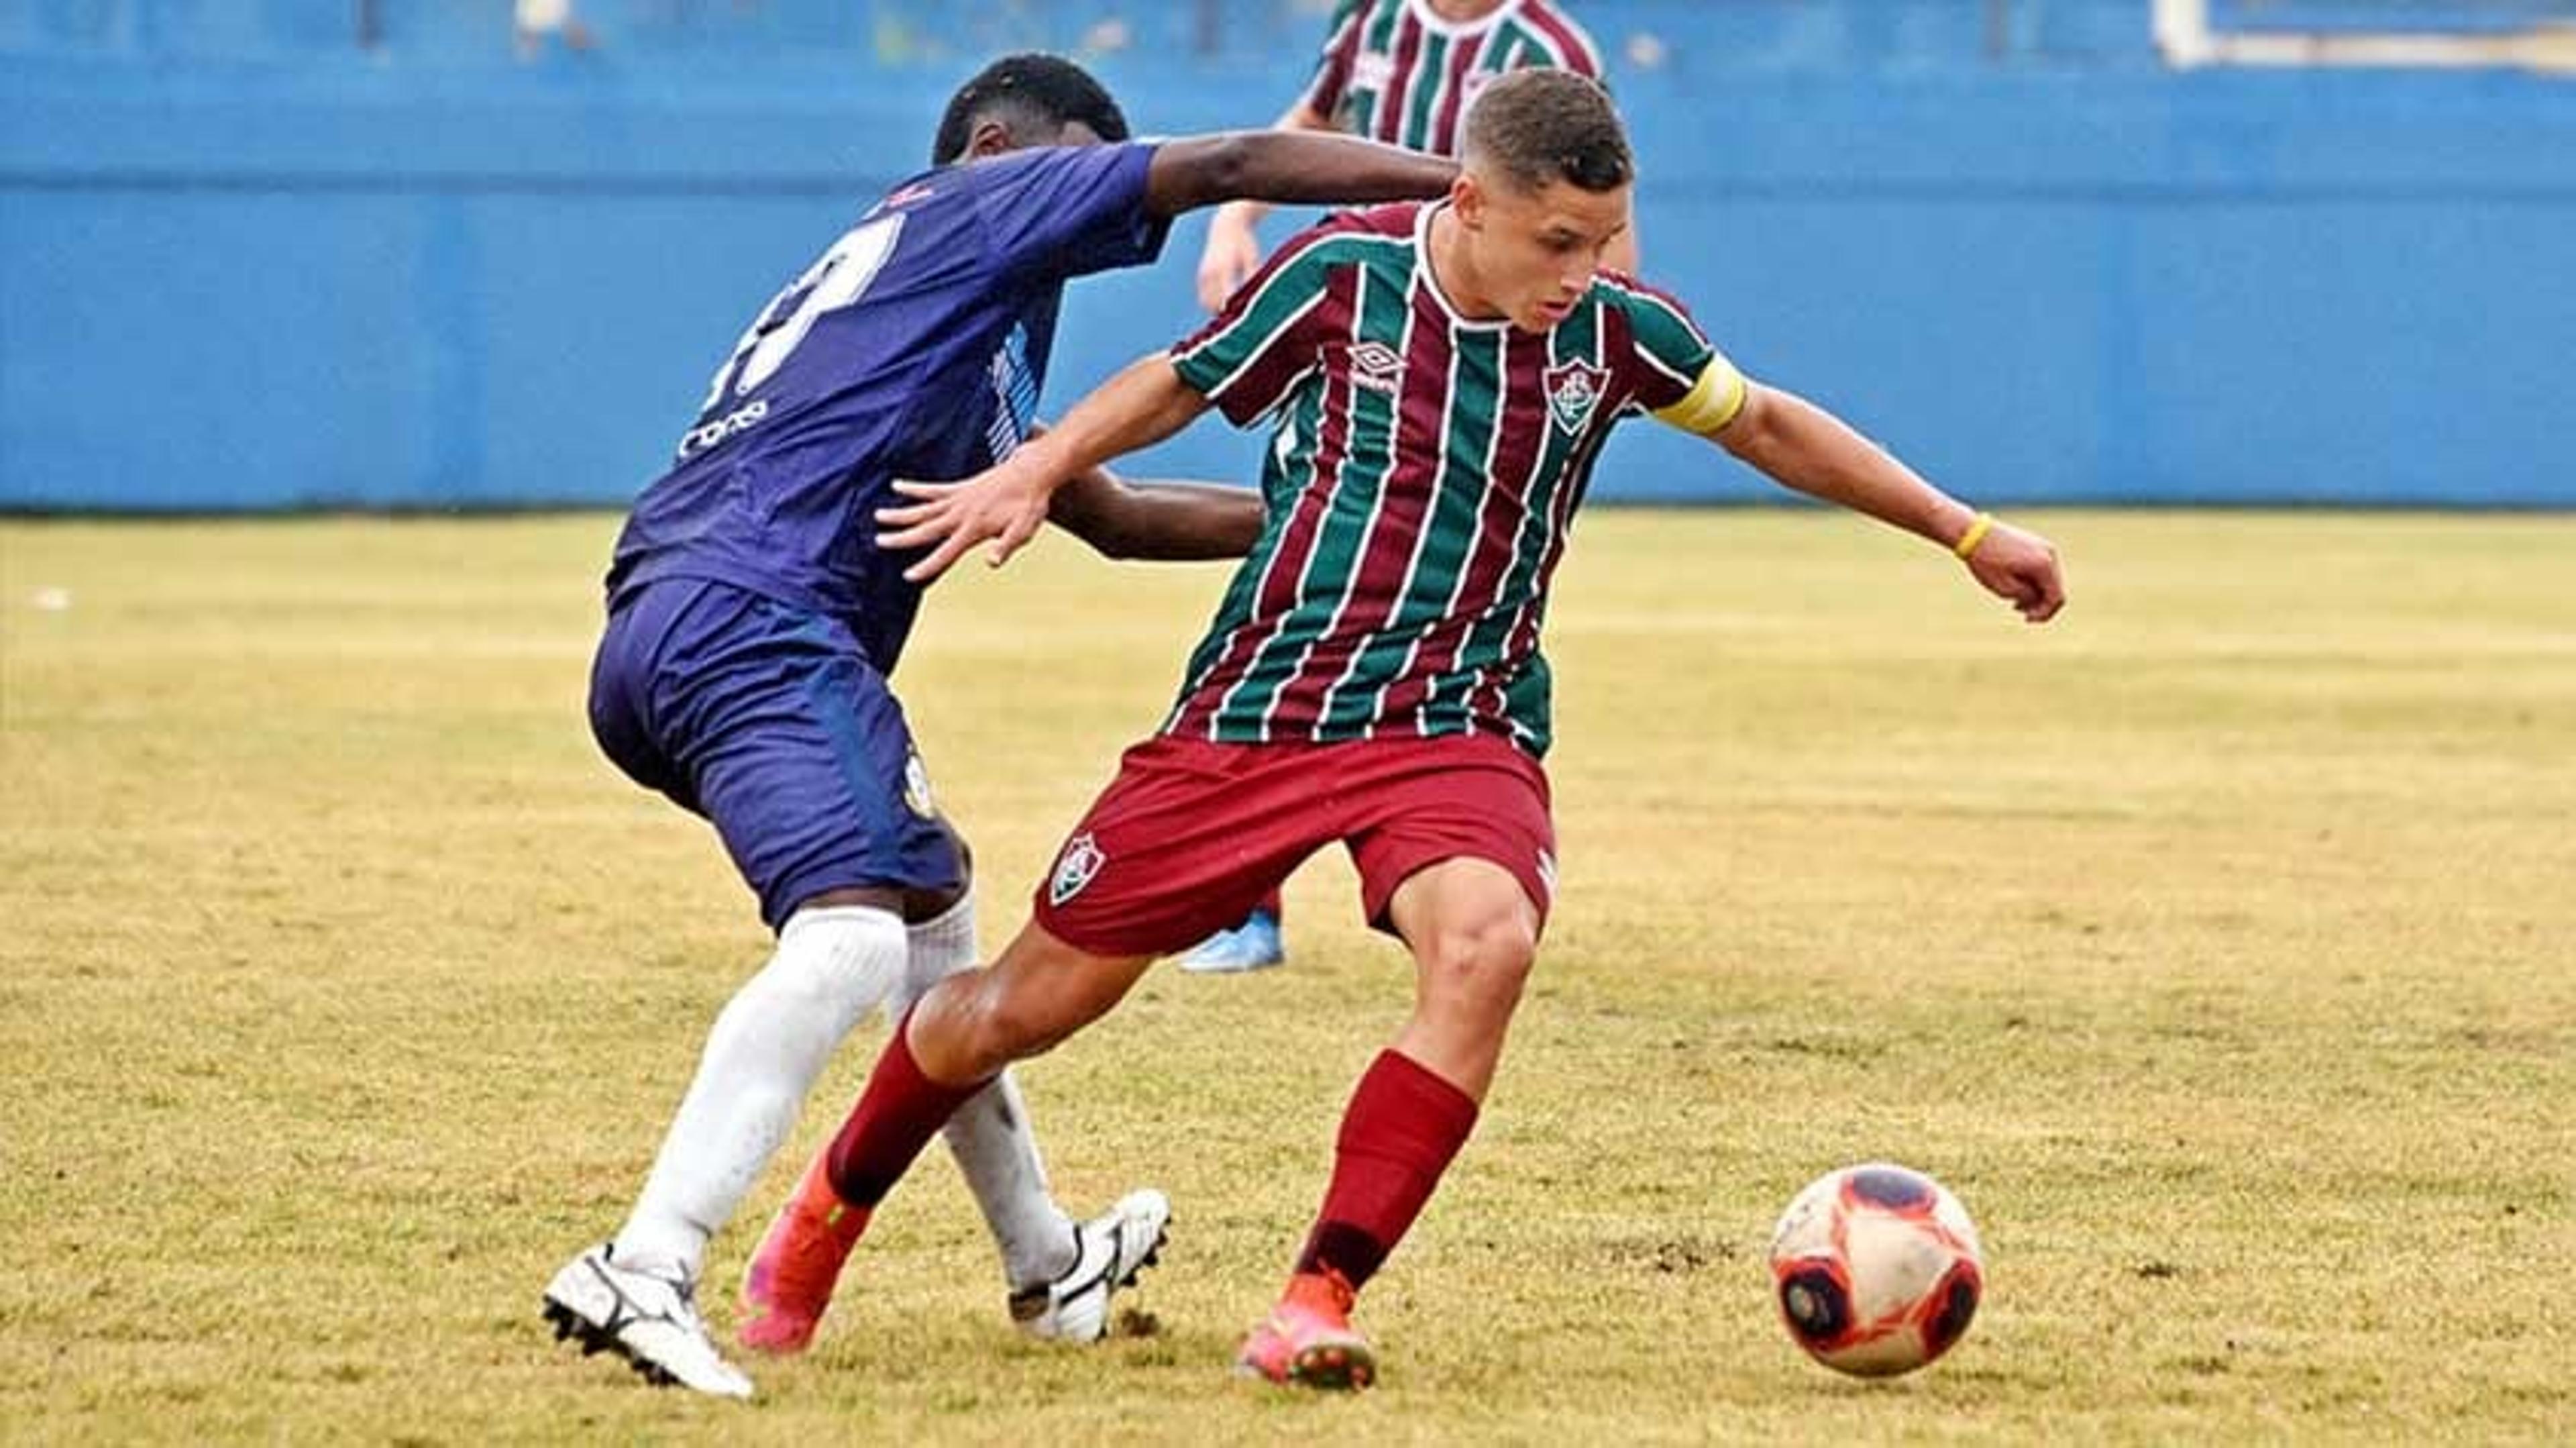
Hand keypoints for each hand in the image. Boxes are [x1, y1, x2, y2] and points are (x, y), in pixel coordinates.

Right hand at [875, 462, 1056, 582]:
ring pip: (923, 508)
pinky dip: (914, 488)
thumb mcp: (1023, 531)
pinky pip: (932, 488)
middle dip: (902, 537)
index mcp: (974, 530)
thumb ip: (1005, 547)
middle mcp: (961, 514)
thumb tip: (991, 563)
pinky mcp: (959, 487)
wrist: (1033, 473)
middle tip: (879, 542)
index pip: (946, 553)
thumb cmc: (1029, 505)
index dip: (927, 566)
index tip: (909, 576)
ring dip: (900, 513)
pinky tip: (897, 486)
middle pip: (925, 529)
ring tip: (878, 516)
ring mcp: (958, 499)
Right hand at [1196, 209, 1262, 312]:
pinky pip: (1203, 297)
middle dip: (1224, 313)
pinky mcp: (1200, 276)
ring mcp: (1203, 274)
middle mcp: (1210, 272)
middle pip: (1213, 303)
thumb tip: (1252, 299)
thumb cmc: (1244, 243)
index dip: (1234, 311)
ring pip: (1206, 303)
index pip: (1226, 296)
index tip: (1243, 320)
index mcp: (1224, 267)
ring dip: (1216, 310)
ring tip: (1230, 315)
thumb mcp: (1252, 258)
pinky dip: (1211, 304)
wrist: (1226, 228)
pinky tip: (1223, 306)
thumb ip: (1252, 277)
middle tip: (1238, 322)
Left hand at [1963, 520, 2065, 622]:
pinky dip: (2033, 581)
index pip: (2056, 597)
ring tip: (2015, 602)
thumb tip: (2039, 600)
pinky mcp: (2037, 544)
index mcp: (2044, 565)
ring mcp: (2045, 547)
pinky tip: (2016, 587)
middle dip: (2041, 604)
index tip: (2027, 620)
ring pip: (2049, 579)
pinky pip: (2042, 568)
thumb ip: (2027, 598)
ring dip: (2036, 593)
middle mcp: (2050, 554)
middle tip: (2020, 612)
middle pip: (2056, 588)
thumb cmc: (1986, 561)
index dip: (2045, 613)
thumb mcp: (2005, 588)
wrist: (1972, 532)